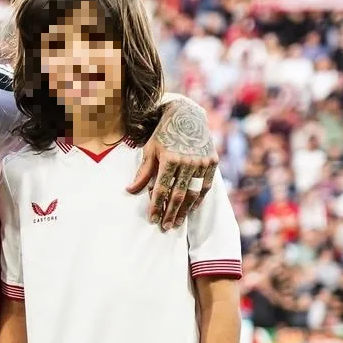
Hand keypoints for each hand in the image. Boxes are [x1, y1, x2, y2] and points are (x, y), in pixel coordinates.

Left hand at [127, 95, 216, 229]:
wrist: (187, 115)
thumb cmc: (163, 134)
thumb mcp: (150, 150)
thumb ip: (143, 172)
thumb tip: (130, 191)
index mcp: (169, 158)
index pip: (162, 189)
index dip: (156, 206)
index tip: (152, 219)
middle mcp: (187, 161)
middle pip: (178, 195)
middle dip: (170, 213)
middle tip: (165, 227)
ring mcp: (202, 161)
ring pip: (193, 193)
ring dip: (184, 210)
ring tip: (176, 222)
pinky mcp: (212, 161)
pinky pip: (205, 185)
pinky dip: (198, 199)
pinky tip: (191, 209)